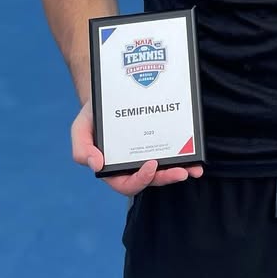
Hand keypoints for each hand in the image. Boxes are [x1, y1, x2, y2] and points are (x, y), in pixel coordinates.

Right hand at [70, 100, 203, 194]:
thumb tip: (96, 165)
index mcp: (113, 168)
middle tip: (181, 172)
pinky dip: (185, 157)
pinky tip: (196, 157)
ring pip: (165, 170)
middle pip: (151, 179)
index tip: (151, 165)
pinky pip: (173, 154)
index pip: (127, 184)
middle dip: (166, 177)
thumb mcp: (80, 128)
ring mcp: (148, 155)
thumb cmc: (93, 115)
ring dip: (180, 171)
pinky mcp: (160, 144)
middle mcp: (132, 165)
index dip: (140, 179)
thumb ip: (81, 148)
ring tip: (193, 168)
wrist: (109, 93)